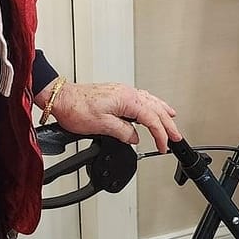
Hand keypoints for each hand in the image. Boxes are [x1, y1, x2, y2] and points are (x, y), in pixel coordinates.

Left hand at [43, 81, 180, 152]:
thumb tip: (134, 138)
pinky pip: (141, 98)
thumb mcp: (102, 126)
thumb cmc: (77, 109)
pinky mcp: (116, 93)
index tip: (163, 146)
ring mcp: (122, 92)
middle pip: (155, 109)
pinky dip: (151, 105)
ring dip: (161, 112)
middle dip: (167, 124)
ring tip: (171, 119)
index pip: (151, 119)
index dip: (160, 134)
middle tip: (176, 137)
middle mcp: (127, 93)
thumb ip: (123, 133)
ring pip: (149, 101)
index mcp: (127, 100)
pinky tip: (150, 107)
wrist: (61, 98)